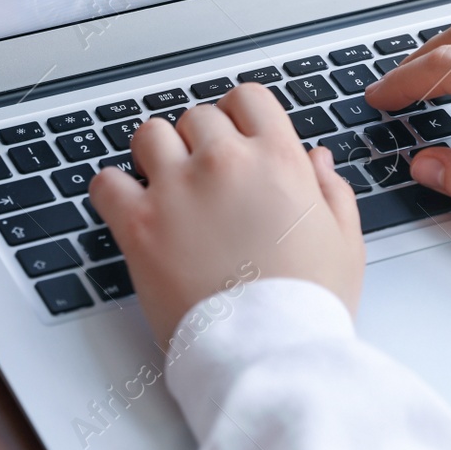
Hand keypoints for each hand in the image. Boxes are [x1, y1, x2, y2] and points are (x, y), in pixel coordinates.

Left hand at [89, 84, 364, 344]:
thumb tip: (316, 158)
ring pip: (149, 134)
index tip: (233, 134)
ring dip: (155, 154)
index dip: (238, 113)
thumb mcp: (344, 242)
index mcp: (278, 159)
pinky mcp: (139, 224)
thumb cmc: (307, 304)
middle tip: (204, 176)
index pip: (247, 96)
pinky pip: (106, 181)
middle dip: (200, 141)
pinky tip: (129, 207)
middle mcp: (225, 162)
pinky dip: (113, 191)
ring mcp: (178, 189)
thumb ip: (331, 190)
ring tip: (165, 186)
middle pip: (197, 116)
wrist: (266, 352)